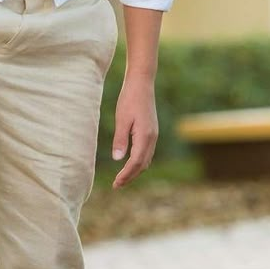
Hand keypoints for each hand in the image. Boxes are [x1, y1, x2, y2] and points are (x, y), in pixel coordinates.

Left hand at [111, 72, 158, 187]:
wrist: (141, 83)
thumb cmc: (129, 99)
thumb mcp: (121, 119)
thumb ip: (120, 140)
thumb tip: (118, 159)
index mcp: (145, 136)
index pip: (136, 162)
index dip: (126, 175)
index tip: (115, 184)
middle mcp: (152, 138)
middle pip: (143, 164)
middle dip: (130, 176)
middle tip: (116, 185)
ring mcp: (154, 135)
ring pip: (146, 159)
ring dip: (135, 170)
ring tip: (122, 178)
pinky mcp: (152, 131)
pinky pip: (147, 152)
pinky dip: (139, 161)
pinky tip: (130, 162)